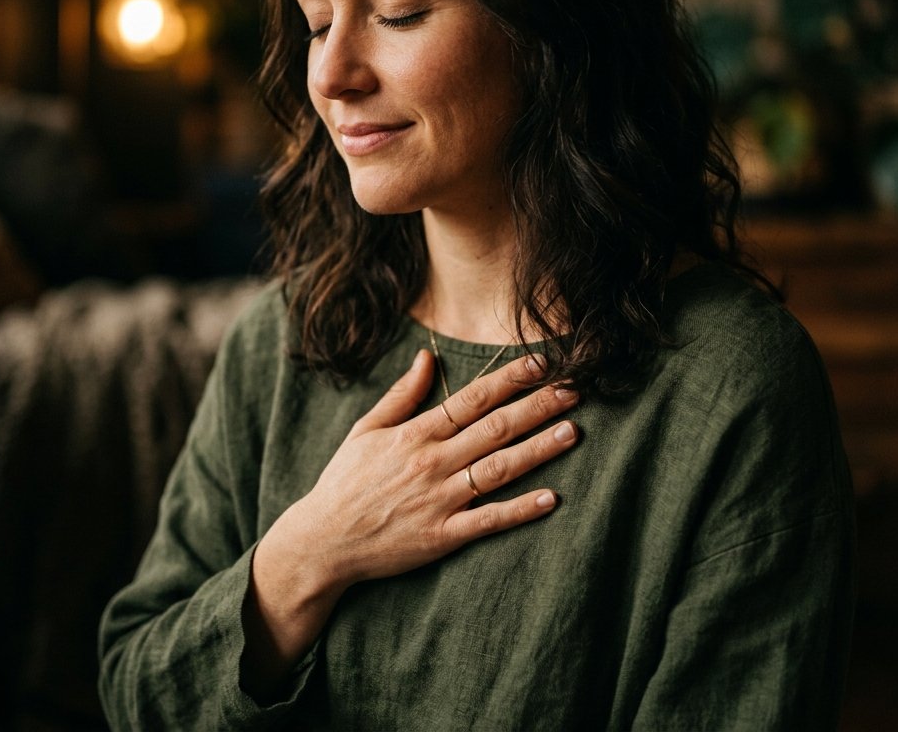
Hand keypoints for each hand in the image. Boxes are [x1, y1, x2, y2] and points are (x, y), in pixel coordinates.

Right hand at [282, 348, 578, 589]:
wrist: (323, 541)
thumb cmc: (345, 481)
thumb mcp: (366, 429)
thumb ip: (401, 394)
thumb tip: (427, 357)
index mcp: (415, 433)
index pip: (471, 399)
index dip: (509, 379)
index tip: (541, 363)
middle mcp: (432, 462)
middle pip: (494, 428)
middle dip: (537, 407)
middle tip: (574, 390)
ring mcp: (439, 500)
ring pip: (498, 469)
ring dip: (539, 449)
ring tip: (573, 431)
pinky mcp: (442, 536)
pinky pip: (488, 520)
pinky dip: (520, 509)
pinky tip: (551, 497)